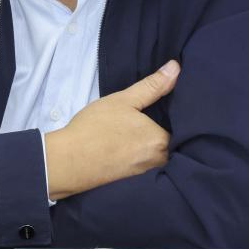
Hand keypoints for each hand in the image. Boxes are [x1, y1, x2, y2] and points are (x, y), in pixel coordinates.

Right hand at [44, 60, 179, 199]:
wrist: (66, 161)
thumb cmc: (95, 128)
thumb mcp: (124, 100)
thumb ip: (152, 85)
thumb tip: (176, 67)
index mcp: (161, 141)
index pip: (182, 126)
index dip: (176, 114)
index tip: (168, 105)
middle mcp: (159, 161)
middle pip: (172, 142)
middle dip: (166, 129)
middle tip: (155, 114)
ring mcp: (145, 173)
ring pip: (158, 153)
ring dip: (153, 142)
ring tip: (141, 127)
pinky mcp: (132, 181)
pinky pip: (145, 163)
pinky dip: (142, 153)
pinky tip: (130, 144)